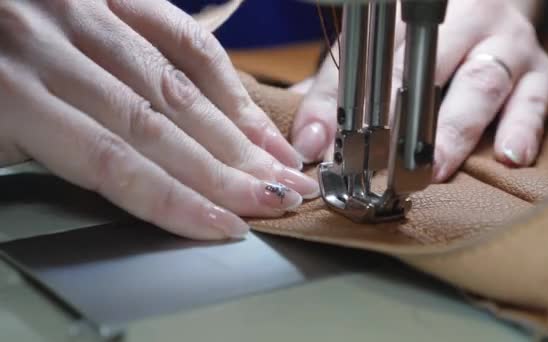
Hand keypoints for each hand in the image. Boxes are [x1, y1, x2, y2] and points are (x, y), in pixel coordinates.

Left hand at [0, 0, 318, 239]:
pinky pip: (178, 33)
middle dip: (227, 173)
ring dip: (237, 134)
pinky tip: (249, 111)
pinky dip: (221, 77)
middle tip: (278, 200)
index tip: (224, 226)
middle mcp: (52, 48)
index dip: (175, 201)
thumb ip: (19, 155)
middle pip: (160, 127)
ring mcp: (85, 12)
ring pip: (177, 86)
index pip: (112, 162)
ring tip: (279, 167)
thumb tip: (99, 189)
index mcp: (7, 92)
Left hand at [292, 0, 547, 181]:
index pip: (376, 59)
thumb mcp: (377, 52)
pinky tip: (508, 156)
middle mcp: (460, 22)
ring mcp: (503, 43)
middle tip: (387, 166)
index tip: (335, 146)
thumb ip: (338, 90)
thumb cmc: (425, 38)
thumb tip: (310, 141)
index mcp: (410, 15)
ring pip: (481, 83)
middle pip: (429, 67)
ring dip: (456, 130)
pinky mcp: (537, 68)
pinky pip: (535, 97)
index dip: (353, 104)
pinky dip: (522, 128)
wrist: (489, 4)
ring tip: (438, 167)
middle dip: (405, 119)